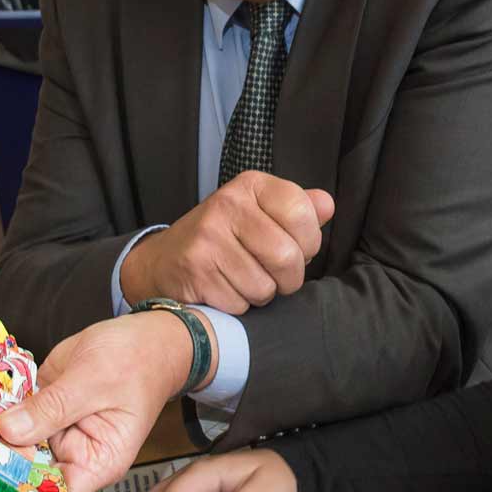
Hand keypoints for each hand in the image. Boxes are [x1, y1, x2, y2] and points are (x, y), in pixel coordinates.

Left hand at [0, 312, 202, 491]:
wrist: (145, 335)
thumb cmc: (136, 362)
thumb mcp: (93, 382)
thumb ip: (51, 408)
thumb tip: (9, 429)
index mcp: (97, 461)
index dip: (22, 490)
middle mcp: (74, 452)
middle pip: (28, 468)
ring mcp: (55, 429)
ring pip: (14, 441)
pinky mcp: (42, 407)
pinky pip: (13, 413)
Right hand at [121, 171, 334, 314]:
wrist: (164, 261)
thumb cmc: (224, 239)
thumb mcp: (261, 214)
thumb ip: (298, 210)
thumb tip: (327, 206)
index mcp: (251, 186)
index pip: (303, 213)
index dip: (309, 242)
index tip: (296, 247)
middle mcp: (227, 204)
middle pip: (288, 257)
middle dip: (289, 278)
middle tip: (274, 275)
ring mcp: (208, 237)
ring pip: (265, 286)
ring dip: (263, 294)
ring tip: (245, 280)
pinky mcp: (195, 270)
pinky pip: (241, 303)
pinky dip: (239, 306)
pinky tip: (225, 290)